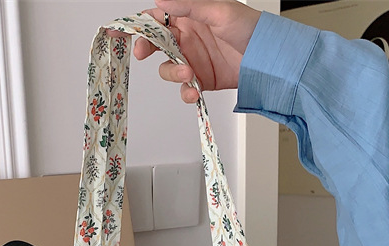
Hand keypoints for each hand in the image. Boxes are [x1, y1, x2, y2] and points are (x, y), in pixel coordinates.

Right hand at [134, 0, 261, 102]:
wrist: (268, 59)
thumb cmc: (250, 28)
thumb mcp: (217, 11)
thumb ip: (188, 5)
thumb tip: (161, 0)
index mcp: (189, 16)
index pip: (156, 19)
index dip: (137, 25)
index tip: (120, 32)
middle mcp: (188, 38)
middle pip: (156, 45)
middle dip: (148, 50)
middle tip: (145, 54)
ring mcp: (193, 60)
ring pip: (168, 70)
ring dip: (173, 74)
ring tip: (188, 75)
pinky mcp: (201, 80)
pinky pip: (184, 89)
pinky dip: (186, 92)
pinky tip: (193, 91)